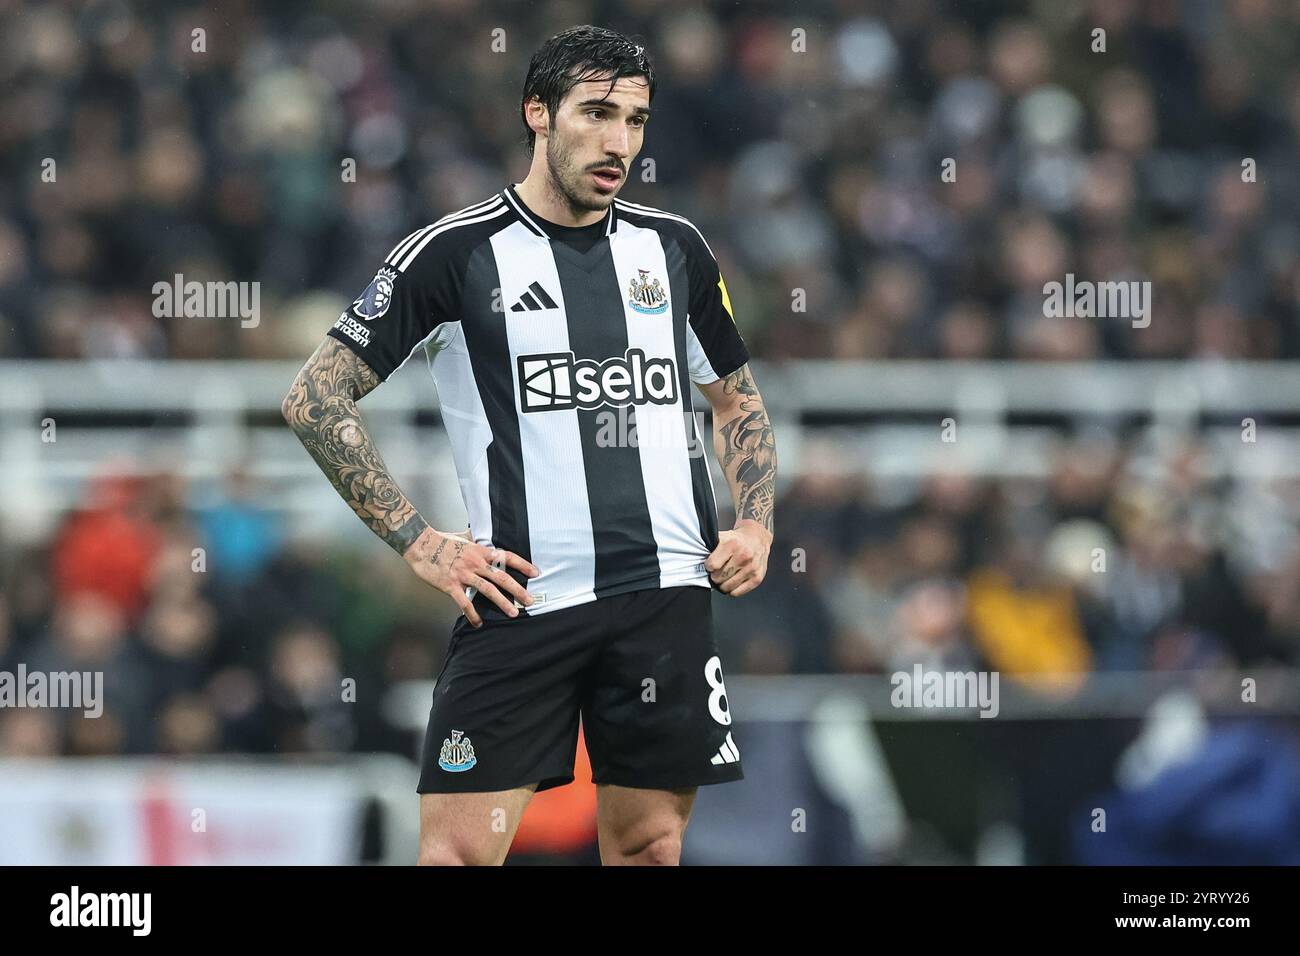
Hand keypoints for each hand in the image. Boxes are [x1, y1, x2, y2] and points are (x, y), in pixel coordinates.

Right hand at [403, 528, 538, 626]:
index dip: (523, 565)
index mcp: (480, 551)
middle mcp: (475, 563)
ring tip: (513, 613)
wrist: (420, 544)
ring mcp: (464, 574)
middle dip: (518, 590)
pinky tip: (479, 623)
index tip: (536, 572)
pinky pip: (465, 602)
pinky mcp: (451, 585)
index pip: (507, 557)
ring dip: (502, 603)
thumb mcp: (463, 537)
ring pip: (488, 590)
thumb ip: (476, 540)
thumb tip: (485, 539)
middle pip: (502, 577)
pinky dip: (473, 614)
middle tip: (530, 600)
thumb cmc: (441, 540)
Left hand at [705, 519, 771, 596]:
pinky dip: (731, 590)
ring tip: (724, 577)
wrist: (757, 537)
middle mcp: (744, 556)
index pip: (712, 565)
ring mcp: (752, 568)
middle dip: (714, 576)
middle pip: (719, 578)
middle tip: (717, 572)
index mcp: (732, 544)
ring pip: (727, 587)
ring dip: (722, 584)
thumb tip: (696, 559)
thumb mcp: (722, 537)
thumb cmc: (737, 539)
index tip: (710, 565)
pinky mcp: (757, 578)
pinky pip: (737, 592)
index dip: (708, 566)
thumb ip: (710, 548)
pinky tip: (732, 582)